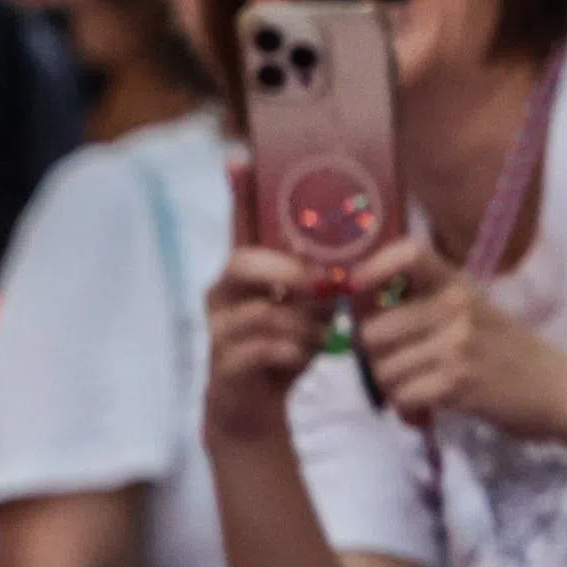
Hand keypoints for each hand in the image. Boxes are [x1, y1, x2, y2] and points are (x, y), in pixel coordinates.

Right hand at [201, 148, 338, 453]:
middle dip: (289, 274)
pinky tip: (304, 359)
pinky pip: (266, 347)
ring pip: (265, 312)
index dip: (240, 192)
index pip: (239, 224)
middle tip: (323, 288)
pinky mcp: (224, 362)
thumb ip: (320, 282)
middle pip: (244, 262)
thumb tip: (348, 261)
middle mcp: (222, 293)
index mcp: (244, 272)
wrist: (253, 409)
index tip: (239, 157)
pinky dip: (295, 352)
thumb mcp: (305, 309)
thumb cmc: (281, 349)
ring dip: (304, 326)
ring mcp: (218, 327)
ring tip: (321, 339)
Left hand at [351, 233, 566, 442]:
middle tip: (395, 367)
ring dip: (392, 387)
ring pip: (382, 370)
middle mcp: (455, 306)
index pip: (409, 253)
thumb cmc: (508, 351)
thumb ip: (424, 306)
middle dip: (374, 358)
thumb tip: (358, 317)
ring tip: (418, 387)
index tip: (356, 288)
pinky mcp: (457, 382)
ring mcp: (456, 344)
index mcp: (457, 283)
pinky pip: (401, 396)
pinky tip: (428, 403)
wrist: (558, 388)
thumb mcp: (472, 311)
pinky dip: (407, 407)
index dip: (373, 268)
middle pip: (372, 331)